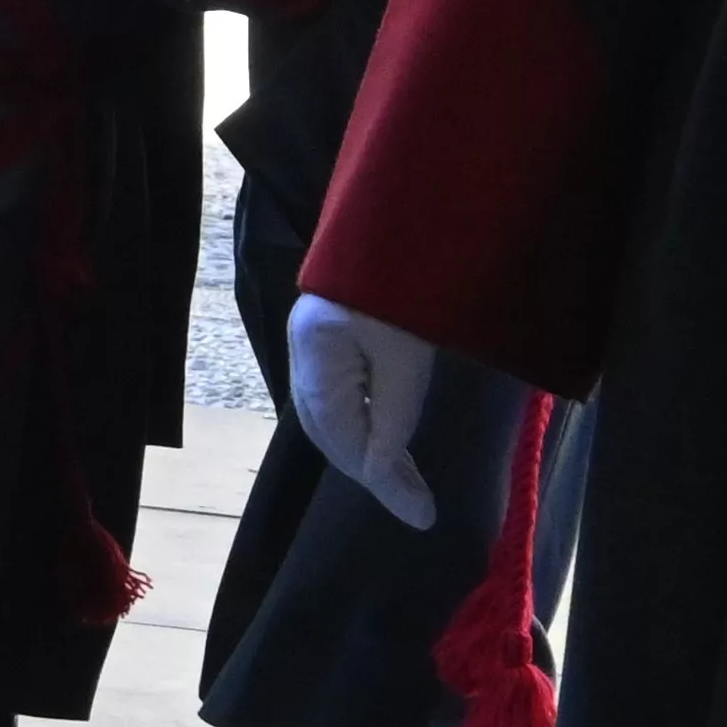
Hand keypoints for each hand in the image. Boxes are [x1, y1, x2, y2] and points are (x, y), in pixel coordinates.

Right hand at [285, 294, 441, 529]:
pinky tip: (387, 429)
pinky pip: (341, 389)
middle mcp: (303, 352)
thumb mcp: (406, 360)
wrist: (400, 212)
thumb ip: (394, 422)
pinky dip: (365, 418)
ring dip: (368, 447)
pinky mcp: (331, 331)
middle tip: (415, 501)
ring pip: (334, 412)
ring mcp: (313, 340)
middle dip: (371, 469)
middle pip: (329, 430)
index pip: (343, 440)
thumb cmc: (405, 285)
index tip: (422, 514)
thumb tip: (389, 484)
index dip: (382, 483)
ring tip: (404, 475)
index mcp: (315, 358)